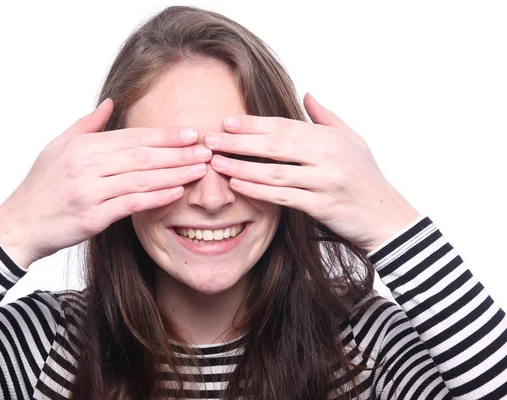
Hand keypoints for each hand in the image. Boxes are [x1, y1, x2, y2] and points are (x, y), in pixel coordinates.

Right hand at [0, 98, 210, 267]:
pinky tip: (177, 192)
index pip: (132, 137)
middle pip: (142, 155)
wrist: (18, 225)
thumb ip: (87, 125)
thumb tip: (110, 103)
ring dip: (175, 173)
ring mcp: (89, 191)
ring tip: (201, 169)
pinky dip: (155, 198)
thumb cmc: (40, 186)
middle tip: (207, 150)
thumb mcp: (57, 147)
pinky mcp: (92, 217)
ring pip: (141, 178)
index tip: (191, 133)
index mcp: (82, 146)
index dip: (164, 135)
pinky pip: (130, 204)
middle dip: (178, 152)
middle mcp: (86, 165)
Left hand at [205, 93, 420, 253]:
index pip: (284, 126)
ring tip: (216, 162)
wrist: (388, 217)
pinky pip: (283, 196)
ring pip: (275, 171)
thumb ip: (326, 117)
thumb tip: (307, 94)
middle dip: (239, 141)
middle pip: (275, 145)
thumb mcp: (353, 141)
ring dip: (241, 166)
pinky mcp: (323, 206)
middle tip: (211, 139)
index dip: (254, 124)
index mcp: (331, 138)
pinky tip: (237, 184)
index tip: (227, 122)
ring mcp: (326, 181)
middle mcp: (329, 156)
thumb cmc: (367, 178)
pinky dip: (258, 190)